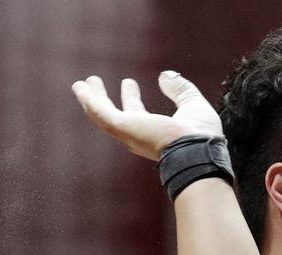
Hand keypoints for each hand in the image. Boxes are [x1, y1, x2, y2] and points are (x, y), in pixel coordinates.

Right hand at [70, 71, 222, 159]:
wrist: (198, 151)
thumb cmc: (200, 136)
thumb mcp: (192, 104)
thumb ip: (180, 89)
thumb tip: (166, 76)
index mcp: (153, 133)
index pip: (137, 114)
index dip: (131, 98)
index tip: (128, 83)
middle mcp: (137, 136)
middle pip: (114, 115)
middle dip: (103, 99)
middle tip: (95, 83)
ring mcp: (128, 133)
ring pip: (102, 115)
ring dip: (91, 98)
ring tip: (81, 84)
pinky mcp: (123, 127)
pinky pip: (101, 113)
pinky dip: (89, 100)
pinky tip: (80, 88)